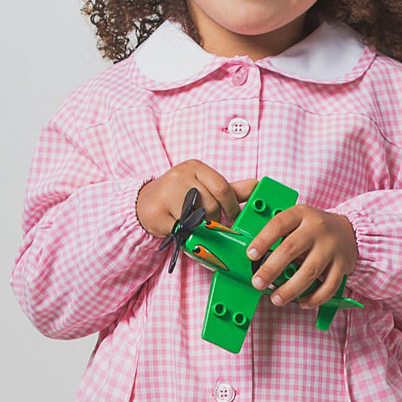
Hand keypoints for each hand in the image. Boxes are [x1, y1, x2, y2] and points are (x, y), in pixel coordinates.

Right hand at [136, 160, 257, 237]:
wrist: (145, 203)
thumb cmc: (179, 195)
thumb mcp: (205, 187)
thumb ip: (231, 189)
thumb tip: (257, 185)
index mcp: (195, 167)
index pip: (222, 187)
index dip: (232, 207)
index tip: (234, 219)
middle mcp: (180, 176)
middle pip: (211, 204)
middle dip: (216, 220)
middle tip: (213, 225)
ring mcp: (166, 193)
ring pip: (197, 217)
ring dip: (201, 228)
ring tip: (197, 226)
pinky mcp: (157, 211)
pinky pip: (181, 228)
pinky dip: (185, 233)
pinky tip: (182, 230)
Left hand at [246, 205, 357, 308]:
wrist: (348, 231)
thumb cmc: (313, 229)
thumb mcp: (297, 221)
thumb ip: (278, 234)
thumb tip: (253, 258)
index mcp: (301, 214)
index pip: (278, 225)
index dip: (262, 240)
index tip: (250, 255)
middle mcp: (317, 229)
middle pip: (291, 250)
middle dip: (270, 269)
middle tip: (257, 283)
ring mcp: (331, 247)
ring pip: (309, 272)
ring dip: (290, 289)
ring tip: (276, 299)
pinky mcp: (342, 264)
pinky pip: (329, 286)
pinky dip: (315, 298)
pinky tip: (302, 302)